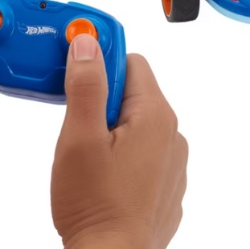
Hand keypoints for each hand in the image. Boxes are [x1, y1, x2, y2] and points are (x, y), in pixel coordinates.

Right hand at [51, 34, 188, 248]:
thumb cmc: (95, 204)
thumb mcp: (80, 136)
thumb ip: (87, 85)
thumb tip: (88, 43)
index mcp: (155, 116)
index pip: (132, 62)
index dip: (101, 62)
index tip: (78, 73)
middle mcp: (172, 135)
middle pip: (134, 93)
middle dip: (102, 99)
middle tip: (77, 122)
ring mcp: (172, 161)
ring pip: (137, 123)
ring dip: (112, 127)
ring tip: (88, 153)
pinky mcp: (165, 183)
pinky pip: (145, 150)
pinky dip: (124, 151)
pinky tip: (104, 174)